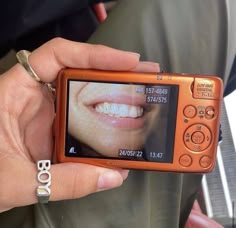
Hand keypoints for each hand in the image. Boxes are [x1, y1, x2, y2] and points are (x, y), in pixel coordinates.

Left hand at [0, 38, 159, 211]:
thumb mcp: (17, 181)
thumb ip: (65, 181)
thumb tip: (112, 176)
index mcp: (15, 94)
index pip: (57, 56)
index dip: (94, 54)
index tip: (127, 61)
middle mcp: (34, 98)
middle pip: (78, 72)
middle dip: (114, 71)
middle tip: (144, 75)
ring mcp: (47, 114)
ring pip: (84, 96)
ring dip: (112, 96)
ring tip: (138, 96)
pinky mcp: (54, 129)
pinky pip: (83, 120)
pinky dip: (102, 124)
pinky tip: (118, 130)